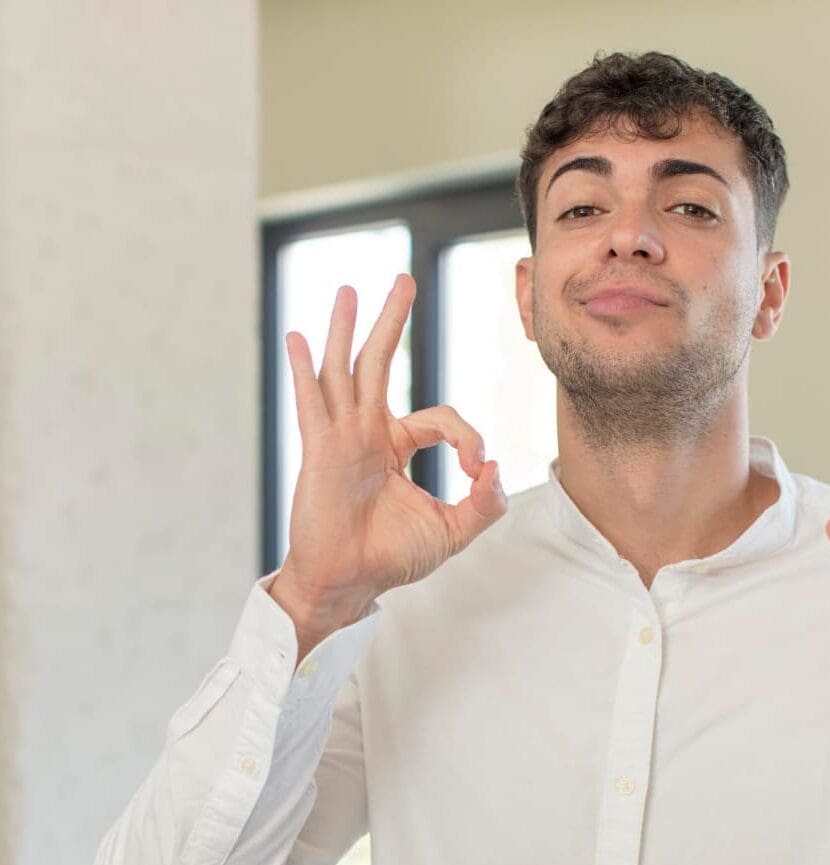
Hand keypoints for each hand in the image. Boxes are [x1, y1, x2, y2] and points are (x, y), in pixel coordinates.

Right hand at [278, 274, 507, 612]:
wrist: (350, 584)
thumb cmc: (391, 559)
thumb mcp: (452, 531)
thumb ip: (482, 504)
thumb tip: (495, 469)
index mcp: (396, 448)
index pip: (439, 420)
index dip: (466, 437)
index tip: (475, 469)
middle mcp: (367, 434)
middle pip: (380, 365)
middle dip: (393, 321)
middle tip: (404, 279)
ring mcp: (341, 438)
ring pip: (345, 372)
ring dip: (348, 329)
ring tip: (349, 289)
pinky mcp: (320, 451)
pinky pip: (313, 403)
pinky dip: (305, 369)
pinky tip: (297, 337)